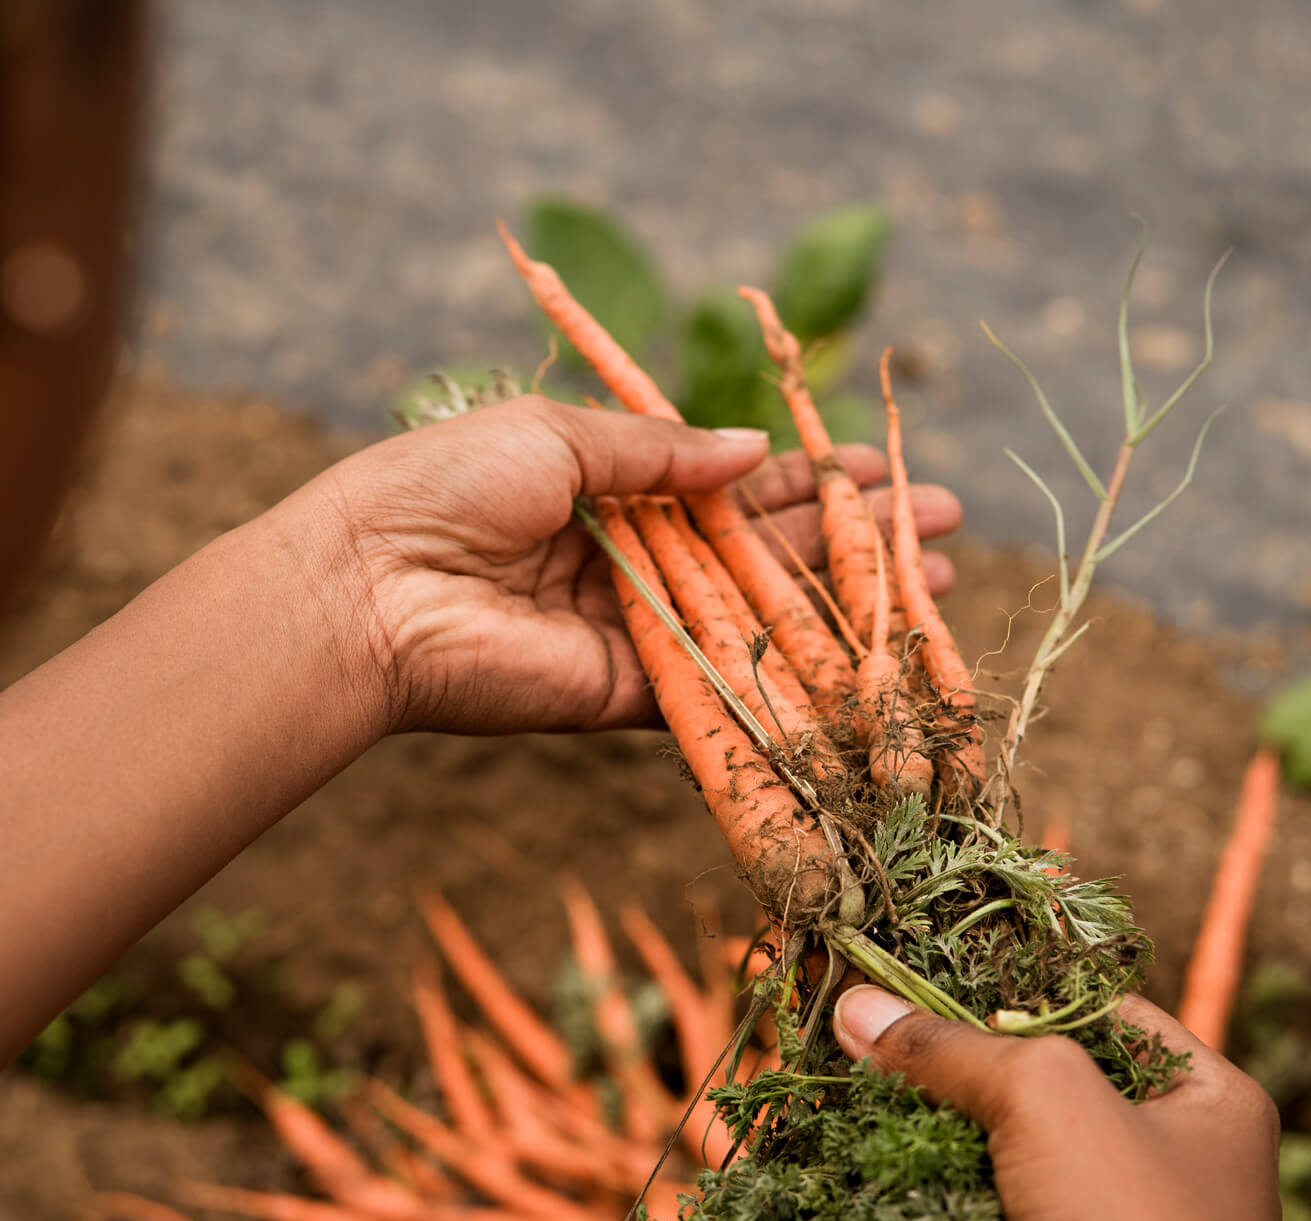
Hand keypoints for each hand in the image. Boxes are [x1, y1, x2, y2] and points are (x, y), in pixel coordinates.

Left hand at [300, 395, 964, 734]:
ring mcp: (638, 630)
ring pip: (761, 617)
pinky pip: (722, 686)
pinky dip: (793, 673)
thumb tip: (759, 448)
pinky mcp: (630, 695)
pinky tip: (867, 658)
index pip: (732, 483)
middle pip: (765, 550)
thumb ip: (662, 450)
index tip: (881, 470)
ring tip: (936, 584)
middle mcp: (634, 560)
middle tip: (941, 523)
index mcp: (610, 488)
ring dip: (847, 602)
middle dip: (853, 537)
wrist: (368, 587)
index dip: (807, 477)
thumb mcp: (559, 435)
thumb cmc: (443, 487)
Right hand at [834, 987, 1283, 1220]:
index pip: (1100, 1009)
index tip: (921, 985)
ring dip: (961, 1145)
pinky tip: (908, 1190)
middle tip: (886, 1049)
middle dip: (973, 1072)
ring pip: (1034, 1163)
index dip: (1012, 991)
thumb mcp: (1043, 1104)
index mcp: (1215, 1097)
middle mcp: (1192, 1162)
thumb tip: (856, 1007)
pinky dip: (967, 1210)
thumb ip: (951, 1048)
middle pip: (1059, 1085)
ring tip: (880, 1112)